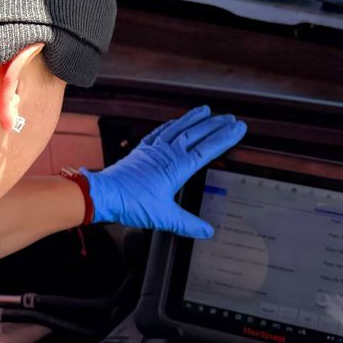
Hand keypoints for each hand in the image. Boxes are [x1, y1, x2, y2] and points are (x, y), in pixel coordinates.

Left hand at [82, 106, 244, 237]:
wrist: (104, 194)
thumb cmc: (131, 202)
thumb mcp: (164, 217)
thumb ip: (188, 224)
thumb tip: (207, 231)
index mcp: (177, 167)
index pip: (208, 149)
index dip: (225, 137)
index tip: (239, 128)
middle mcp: (167, 153)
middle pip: (196, 134)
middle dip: (215, 125)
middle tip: (230, 118)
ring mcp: (154, 149)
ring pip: (179, 128)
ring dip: (194, 119)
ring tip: (207, 110)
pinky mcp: (142, 151)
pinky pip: (160, 132)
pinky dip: (171, 125)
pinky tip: (175, 122)